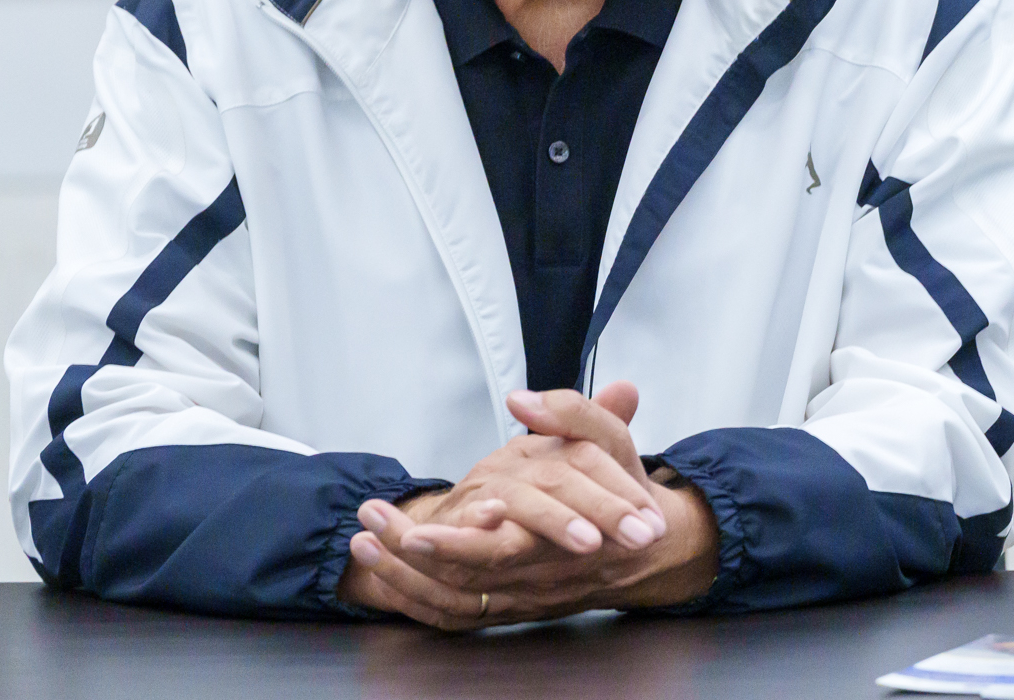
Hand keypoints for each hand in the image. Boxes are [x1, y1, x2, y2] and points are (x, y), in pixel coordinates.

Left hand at [337, 381, 718, 627]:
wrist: (648, 549)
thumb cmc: (623, 492)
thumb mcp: (609, 442)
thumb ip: (571, 414)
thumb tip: (522, 400)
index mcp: (566, 540)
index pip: (502, 551)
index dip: (457, 545)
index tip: (416, 529)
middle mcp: (540, 577)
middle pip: (468, 582)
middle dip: (413, 558)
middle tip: (373, 528)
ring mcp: (524, 596)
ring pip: (456, 599)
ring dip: (404, 576)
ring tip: (365, 539)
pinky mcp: (511, 605)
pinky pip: (455, 613)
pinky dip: (415, 596)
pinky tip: (380, 568)